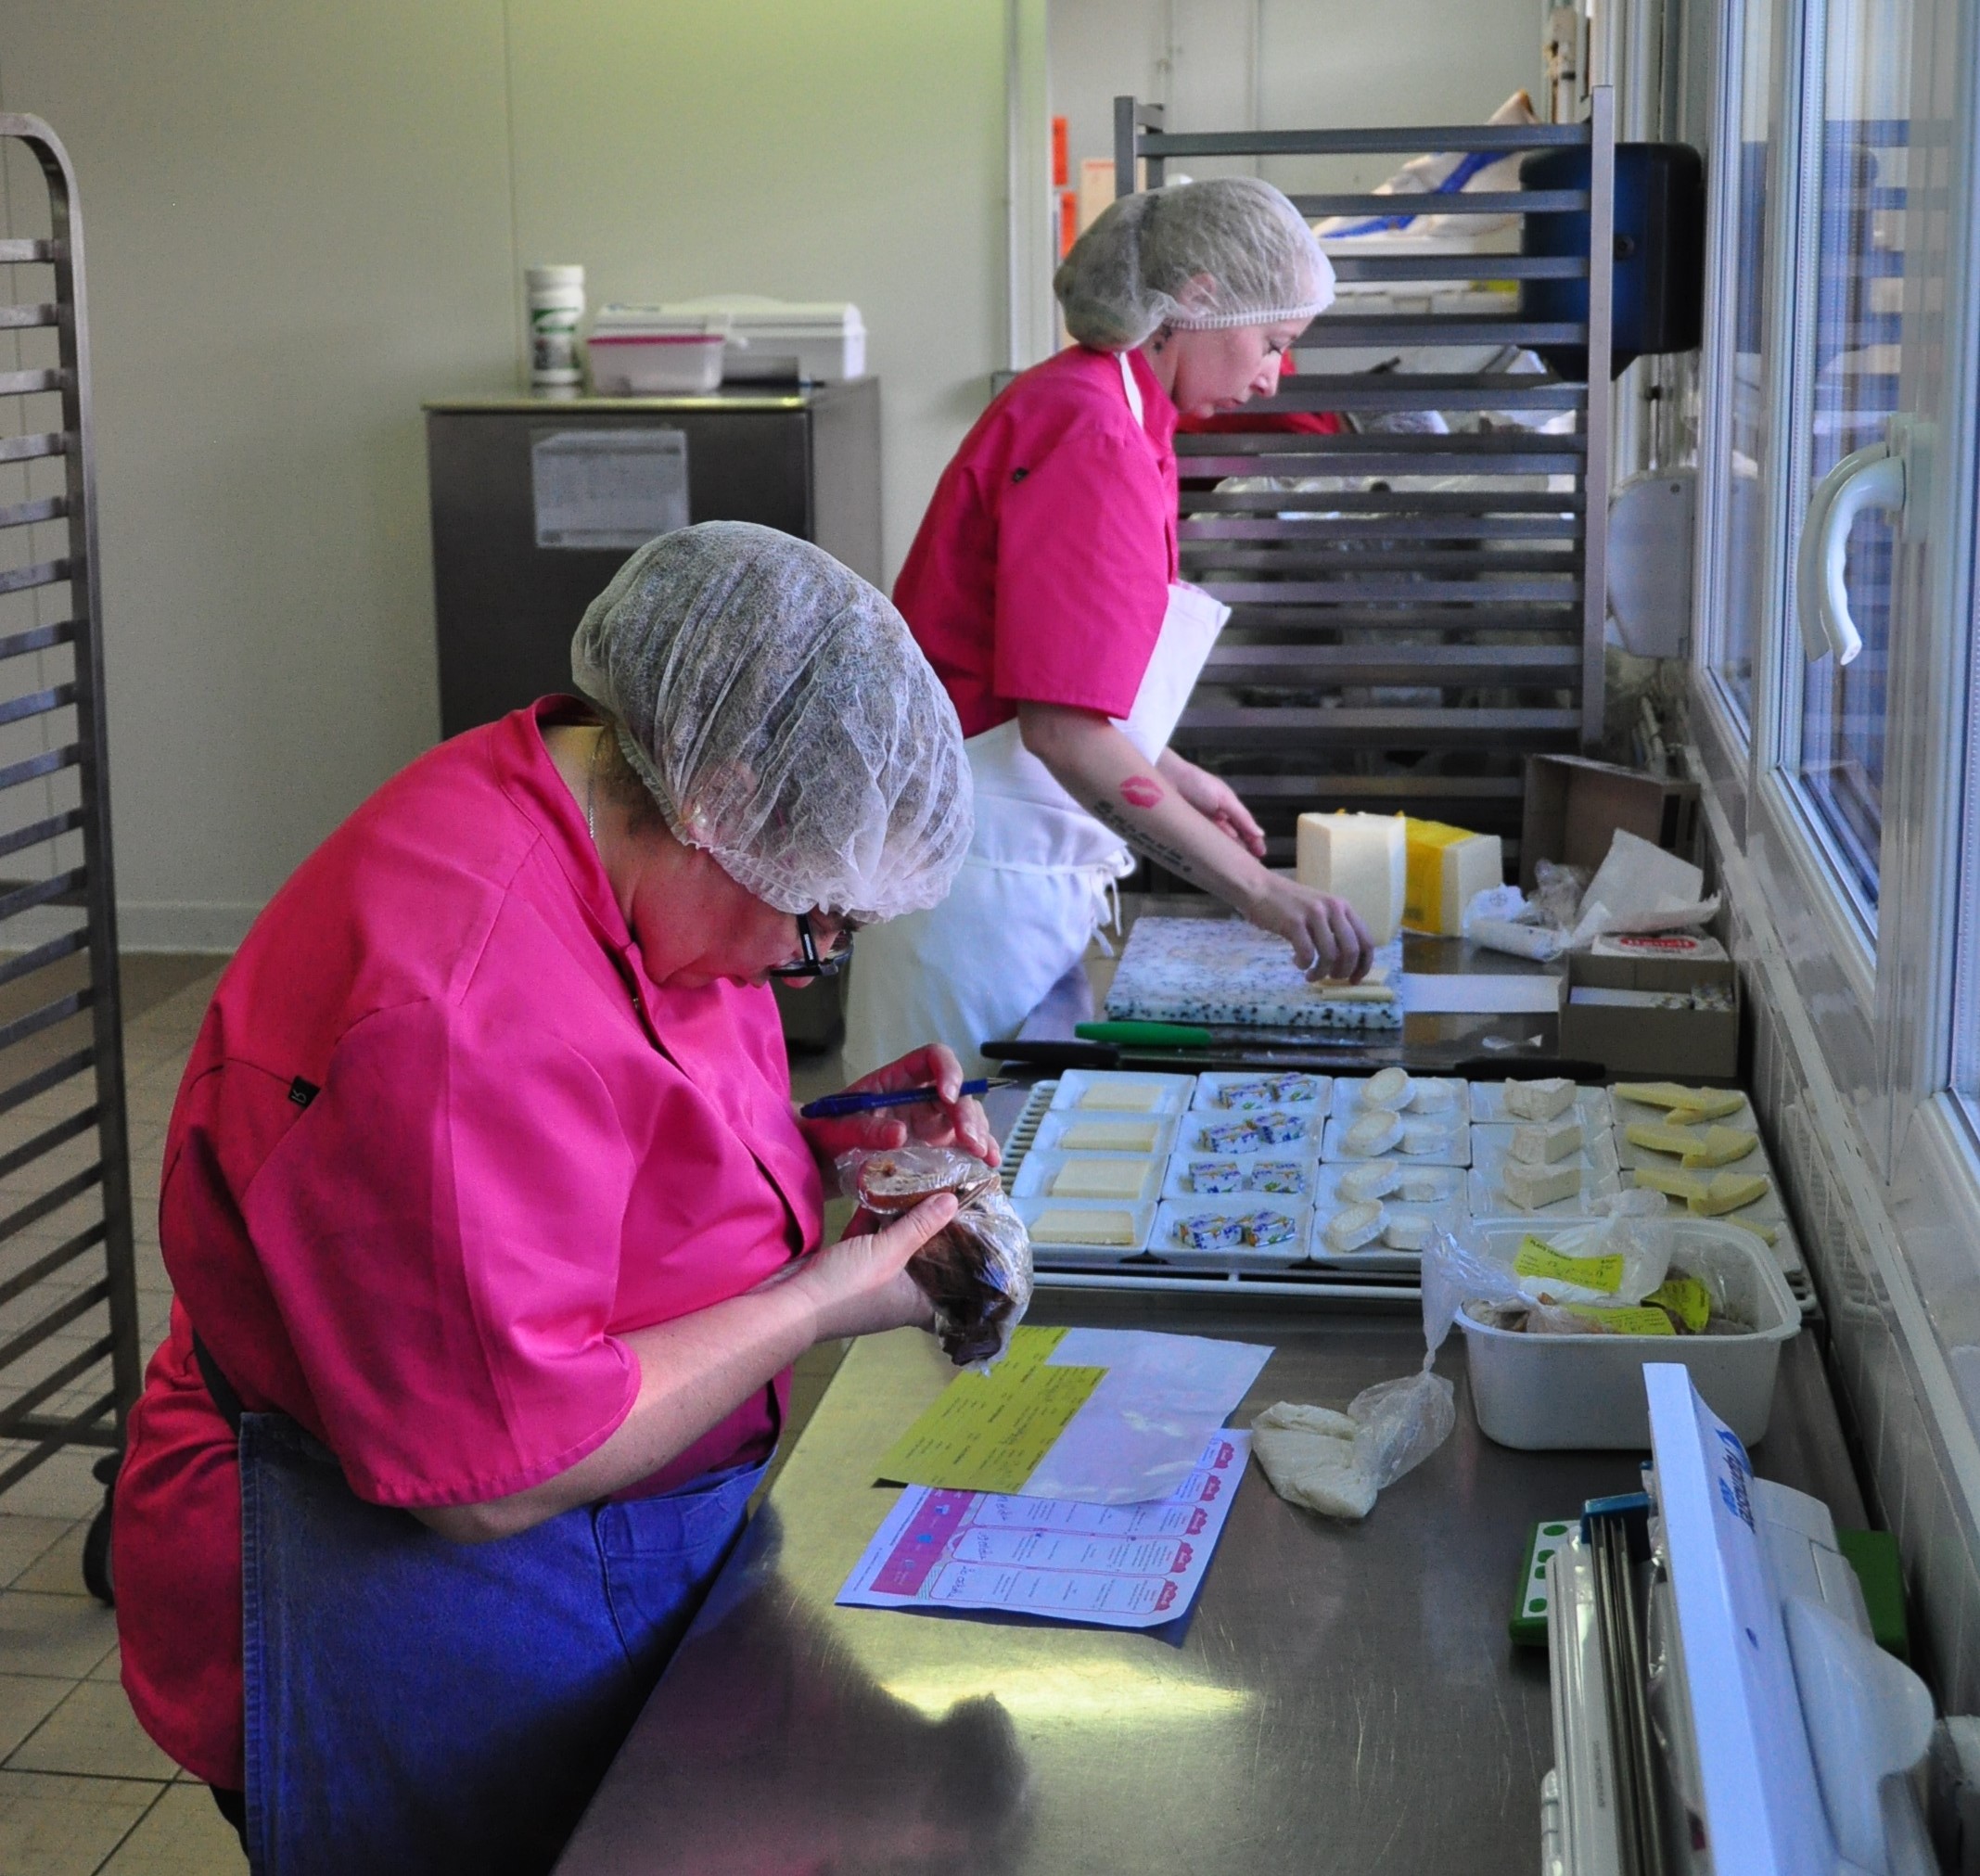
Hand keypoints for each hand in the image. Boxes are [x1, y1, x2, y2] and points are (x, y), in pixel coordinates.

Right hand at [780, 1193, 953, 1340]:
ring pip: (897, 1247)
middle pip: (926, 1260)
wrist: (790, 1301)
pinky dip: (874, 1221)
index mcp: (917, 1301)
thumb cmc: (848, 1286)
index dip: (967, 1263)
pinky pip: (870, 1240)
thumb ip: (920, 1225)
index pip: (954, 1285)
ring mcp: (874, 1279)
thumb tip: (953, 1200)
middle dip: (934, 1231)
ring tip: (921, 1186)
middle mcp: (900, 1293)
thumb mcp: (889, 1252)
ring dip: (903, 1220)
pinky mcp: (851, 1265)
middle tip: (951, 1199)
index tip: (980, 1235)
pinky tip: (879, 1191)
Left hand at [798, 1044, 1000, 1169]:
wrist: (822, 1160)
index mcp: (897, 1079)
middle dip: (967, 1113)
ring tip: (984, 1156)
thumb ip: (863, 1129)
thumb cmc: (827, 1135)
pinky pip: (963, 1144)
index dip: (947, 1070)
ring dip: (979, 1133)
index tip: (947, 1095)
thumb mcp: (837, 1130)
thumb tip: (899, 1134)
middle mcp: (920, 1096)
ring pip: (966, 1117)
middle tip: (970, 1140)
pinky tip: (988, 1164)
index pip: (932, 1058)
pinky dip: (979, 1151)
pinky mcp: (935, 1147)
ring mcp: (930, 1122)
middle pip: (956, 1093)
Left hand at [1159, 754, 1265, 857]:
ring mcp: (1202, 825)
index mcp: (1227, 808)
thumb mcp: (1224, 798)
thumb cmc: (1198, 784)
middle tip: (1249, 865)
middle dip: (1242, 850)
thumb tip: (1260, 833)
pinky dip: (1210, 852)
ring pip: (1218, 842)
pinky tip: (1215, 861)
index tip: (1261, 854)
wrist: (1168, 778)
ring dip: (1227, 853)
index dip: (1253, 840)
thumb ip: (1241, 816)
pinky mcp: (1188, 831)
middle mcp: (1216, 818)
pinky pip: (1202, 844)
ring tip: (1235, 866)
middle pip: (1233, 837)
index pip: (1244, 827)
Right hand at [1246, 877, 1373, 982]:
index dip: (1364, 965)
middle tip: (1331, 978)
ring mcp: (1314, 915)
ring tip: (1311, 975)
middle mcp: (1333, 909)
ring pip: (1330, 956)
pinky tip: (1297, 962)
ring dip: (1321, 973)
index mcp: (1343, 907)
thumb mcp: (1320, 909)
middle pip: (1351, 951)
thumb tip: (1347, 960)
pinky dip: (1304, 965)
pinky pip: (1307, 954)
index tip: (1354, 980)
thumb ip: (1335, 927)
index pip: (1366, 941)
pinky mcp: (1294, 923)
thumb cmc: (1288, 903)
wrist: (1259, 887)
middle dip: (1343, 971)